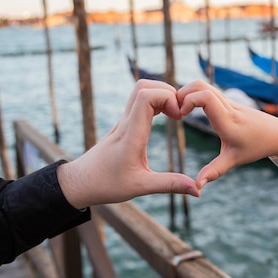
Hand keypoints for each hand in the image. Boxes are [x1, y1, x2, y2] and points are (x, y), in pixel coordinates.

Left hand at [58, 80, 198, 208]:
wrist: (80, 182)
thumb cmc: (106, 185)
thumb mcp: (141, 188)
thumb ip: (170, 185)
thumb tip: (198, 191)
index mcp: (131, 134)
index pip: (146, 96)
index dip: (167, 98)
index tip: (178, 117)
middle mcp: (125, 122)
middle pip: (143, 86)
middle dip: (167, 92)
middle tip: (179, 113)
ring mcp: (122, 121)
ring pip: (139, 90)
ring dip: (161, 95)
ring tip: (174, 115)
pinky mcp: (122, 124)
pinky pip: (138, 102)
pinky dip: (155, 102)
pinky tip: (164, 117)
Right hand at [178, 80, 277, 188]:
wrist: (276, 134)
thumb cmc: (255, 147)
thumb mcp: (233, 161)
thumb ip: (214, 172)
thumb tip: (197, 187)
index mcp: (227, 121)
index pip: (206, 97)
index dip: (188, 100)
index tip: (181, 115)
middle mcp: (227, 106)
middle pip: (200, 85)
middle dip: (182, 94)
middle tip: (175, 111)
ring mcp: (228, 100)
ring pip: (203, 85)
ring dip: (187, 93)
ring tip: (180, 111)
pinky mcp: (227, 100)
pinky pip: (208, 90)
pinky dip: (194, 95)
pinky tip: (189, 109)